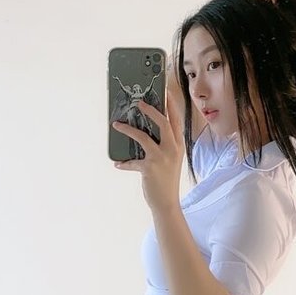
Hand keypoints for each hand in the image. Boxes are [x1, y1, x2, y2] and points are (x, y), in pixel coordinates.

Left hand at [111, 94, 184, 213]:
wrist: (167, 203)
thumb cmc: (167, 180)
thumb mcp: (170, 159)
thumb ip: (163, 145)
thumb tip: (145, 131)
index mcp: (178, 145)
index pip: (176, 120)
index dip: (171, 104)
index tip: (165, 91)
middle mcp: (172, 149)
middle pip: (163, 122)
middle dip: (150, 110)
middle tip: (139, 102)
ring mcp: (161, 158)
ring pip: (143, 137)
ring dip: (127, 129)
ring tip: (116, 124)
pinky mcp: (149, 167)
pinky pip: (132, 161)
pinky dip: (124, 162)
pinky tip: (118, 163)